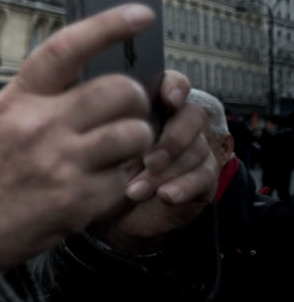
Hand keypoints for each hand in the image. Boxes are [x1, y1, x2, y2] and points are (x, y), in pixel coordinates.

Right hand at [0, 4, 160, 269]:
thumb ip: (36, 99)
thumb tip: (86, 75)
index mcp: (17, 101)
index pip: (66, 49)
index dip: (108, 26)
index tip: (139, 15)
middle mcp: (40, 126)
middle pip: (120, 91)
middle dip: (134, 101)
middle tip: (124, 114)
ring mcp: (62, 163)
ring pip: (135, 134)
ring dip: (134, 143)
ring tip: (113, 153)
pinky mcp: (79, 199)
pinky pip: (126, 179)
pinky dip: (119, 183)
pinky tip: (95, 186)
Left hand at [92, 71, 216, 249]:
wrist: (110, 216)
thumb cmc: (102, 174)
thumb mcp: (95, 146)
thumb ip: (100, 124)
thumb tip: (96, 108)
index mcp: (153, 109)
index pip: (173, 85)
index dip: (175, 87)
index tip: (169, 100)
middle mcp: (178, 124)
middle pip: (192, 115)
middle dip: (173, 138)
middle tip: (149, 161)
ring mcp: (194, 150)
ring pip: (196, 149)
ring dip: (167, 171)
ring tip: (137, 191)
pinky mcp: (203, 177)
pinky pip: (205, 176)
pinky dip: (184, 186)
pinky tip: (165, 196)